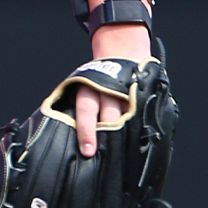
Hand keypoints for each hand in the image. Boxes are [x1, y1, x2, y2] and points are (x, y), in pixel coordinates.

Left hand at [75, 0, 150, 155]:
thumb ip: (77, 108)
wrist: (122, 51)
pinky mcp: (142, 95)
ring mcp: (129, 93)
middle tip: (109, 156)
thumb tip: (65, 134)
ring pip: (129, 118)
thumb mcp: (80, 87)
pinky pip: (143, 114)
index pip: (86, 113)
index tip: (88, 151)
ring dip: (128, 134)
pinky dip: (141, 127)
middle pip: (111, 118)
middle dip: (110, 136)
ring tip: (128, 151)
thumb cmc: (95, 77)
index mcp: (90, 90)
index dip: (86, 133)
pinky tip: (142, 139)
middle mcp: (110, 92)